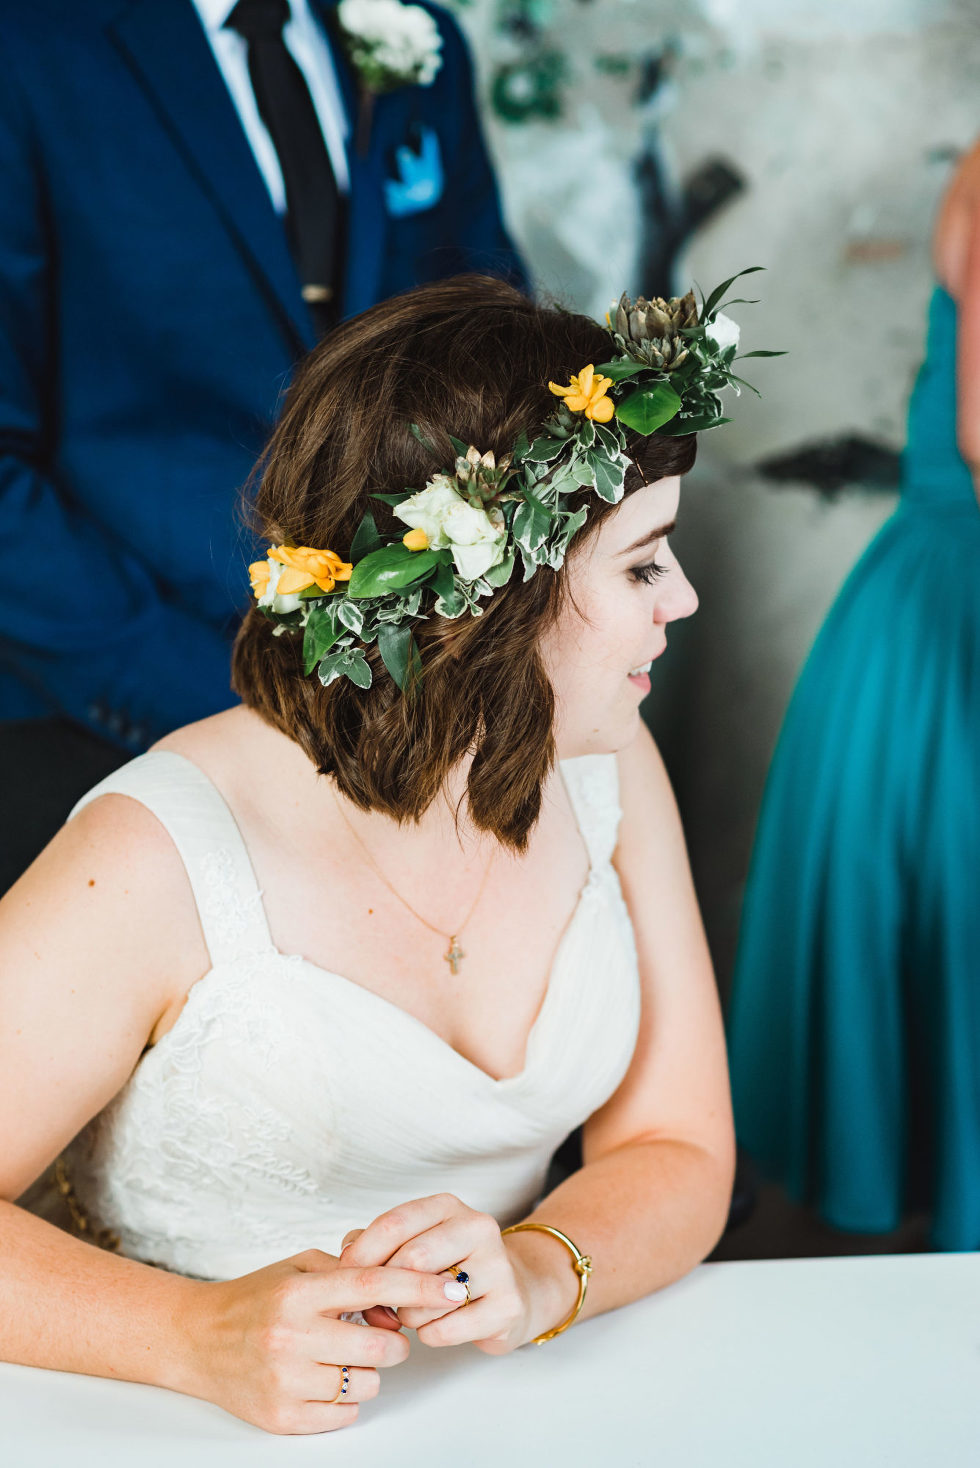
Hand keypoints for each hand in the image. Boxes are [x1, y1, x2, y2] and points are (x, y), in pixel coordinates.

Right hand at [184, 1247, 469, 1433]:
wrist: (194, 1340)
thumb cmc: (253, 1300)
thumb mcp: (297, 1267)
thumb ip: (347, 1270)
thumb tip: (399, 1284)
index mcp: (299, 1293)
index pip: (373, 1285)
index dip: (419, 1285)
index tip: (452, 1288)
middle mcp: (291, 1337)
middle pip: (379, 1346)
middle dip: (395, 1342)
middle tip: (385, 1335)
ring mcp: (285, 1381)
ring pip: (366, 1384)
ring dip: (368, 1372)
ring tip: (344, 1357)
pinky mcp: (281, 1417)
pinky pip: (343, 1414)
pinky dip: (345, 1399)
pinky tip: (325, 1379)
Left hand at [341, 1194, 532, 1355]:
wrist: (508, 1292)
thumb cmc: (445, 1268)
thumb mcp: (411, 1243)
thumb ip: (373, 1243)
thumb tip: (347, 1259)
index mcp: (447, 1206)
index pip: (394, 1224)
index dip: (363, 1254)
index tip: (347, 1276)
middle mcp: (476, 1227)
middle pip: (411, 1259)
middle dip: (386, 1290)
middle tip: (378, 1305)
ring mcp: (497, 1264)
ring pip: (427, 1298)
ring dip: (407, 1315)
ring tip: (412, 1314)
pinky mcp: (508, 1305)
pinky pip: (446, 1329)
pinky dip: (428, 1335)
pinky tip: (434, 1328)